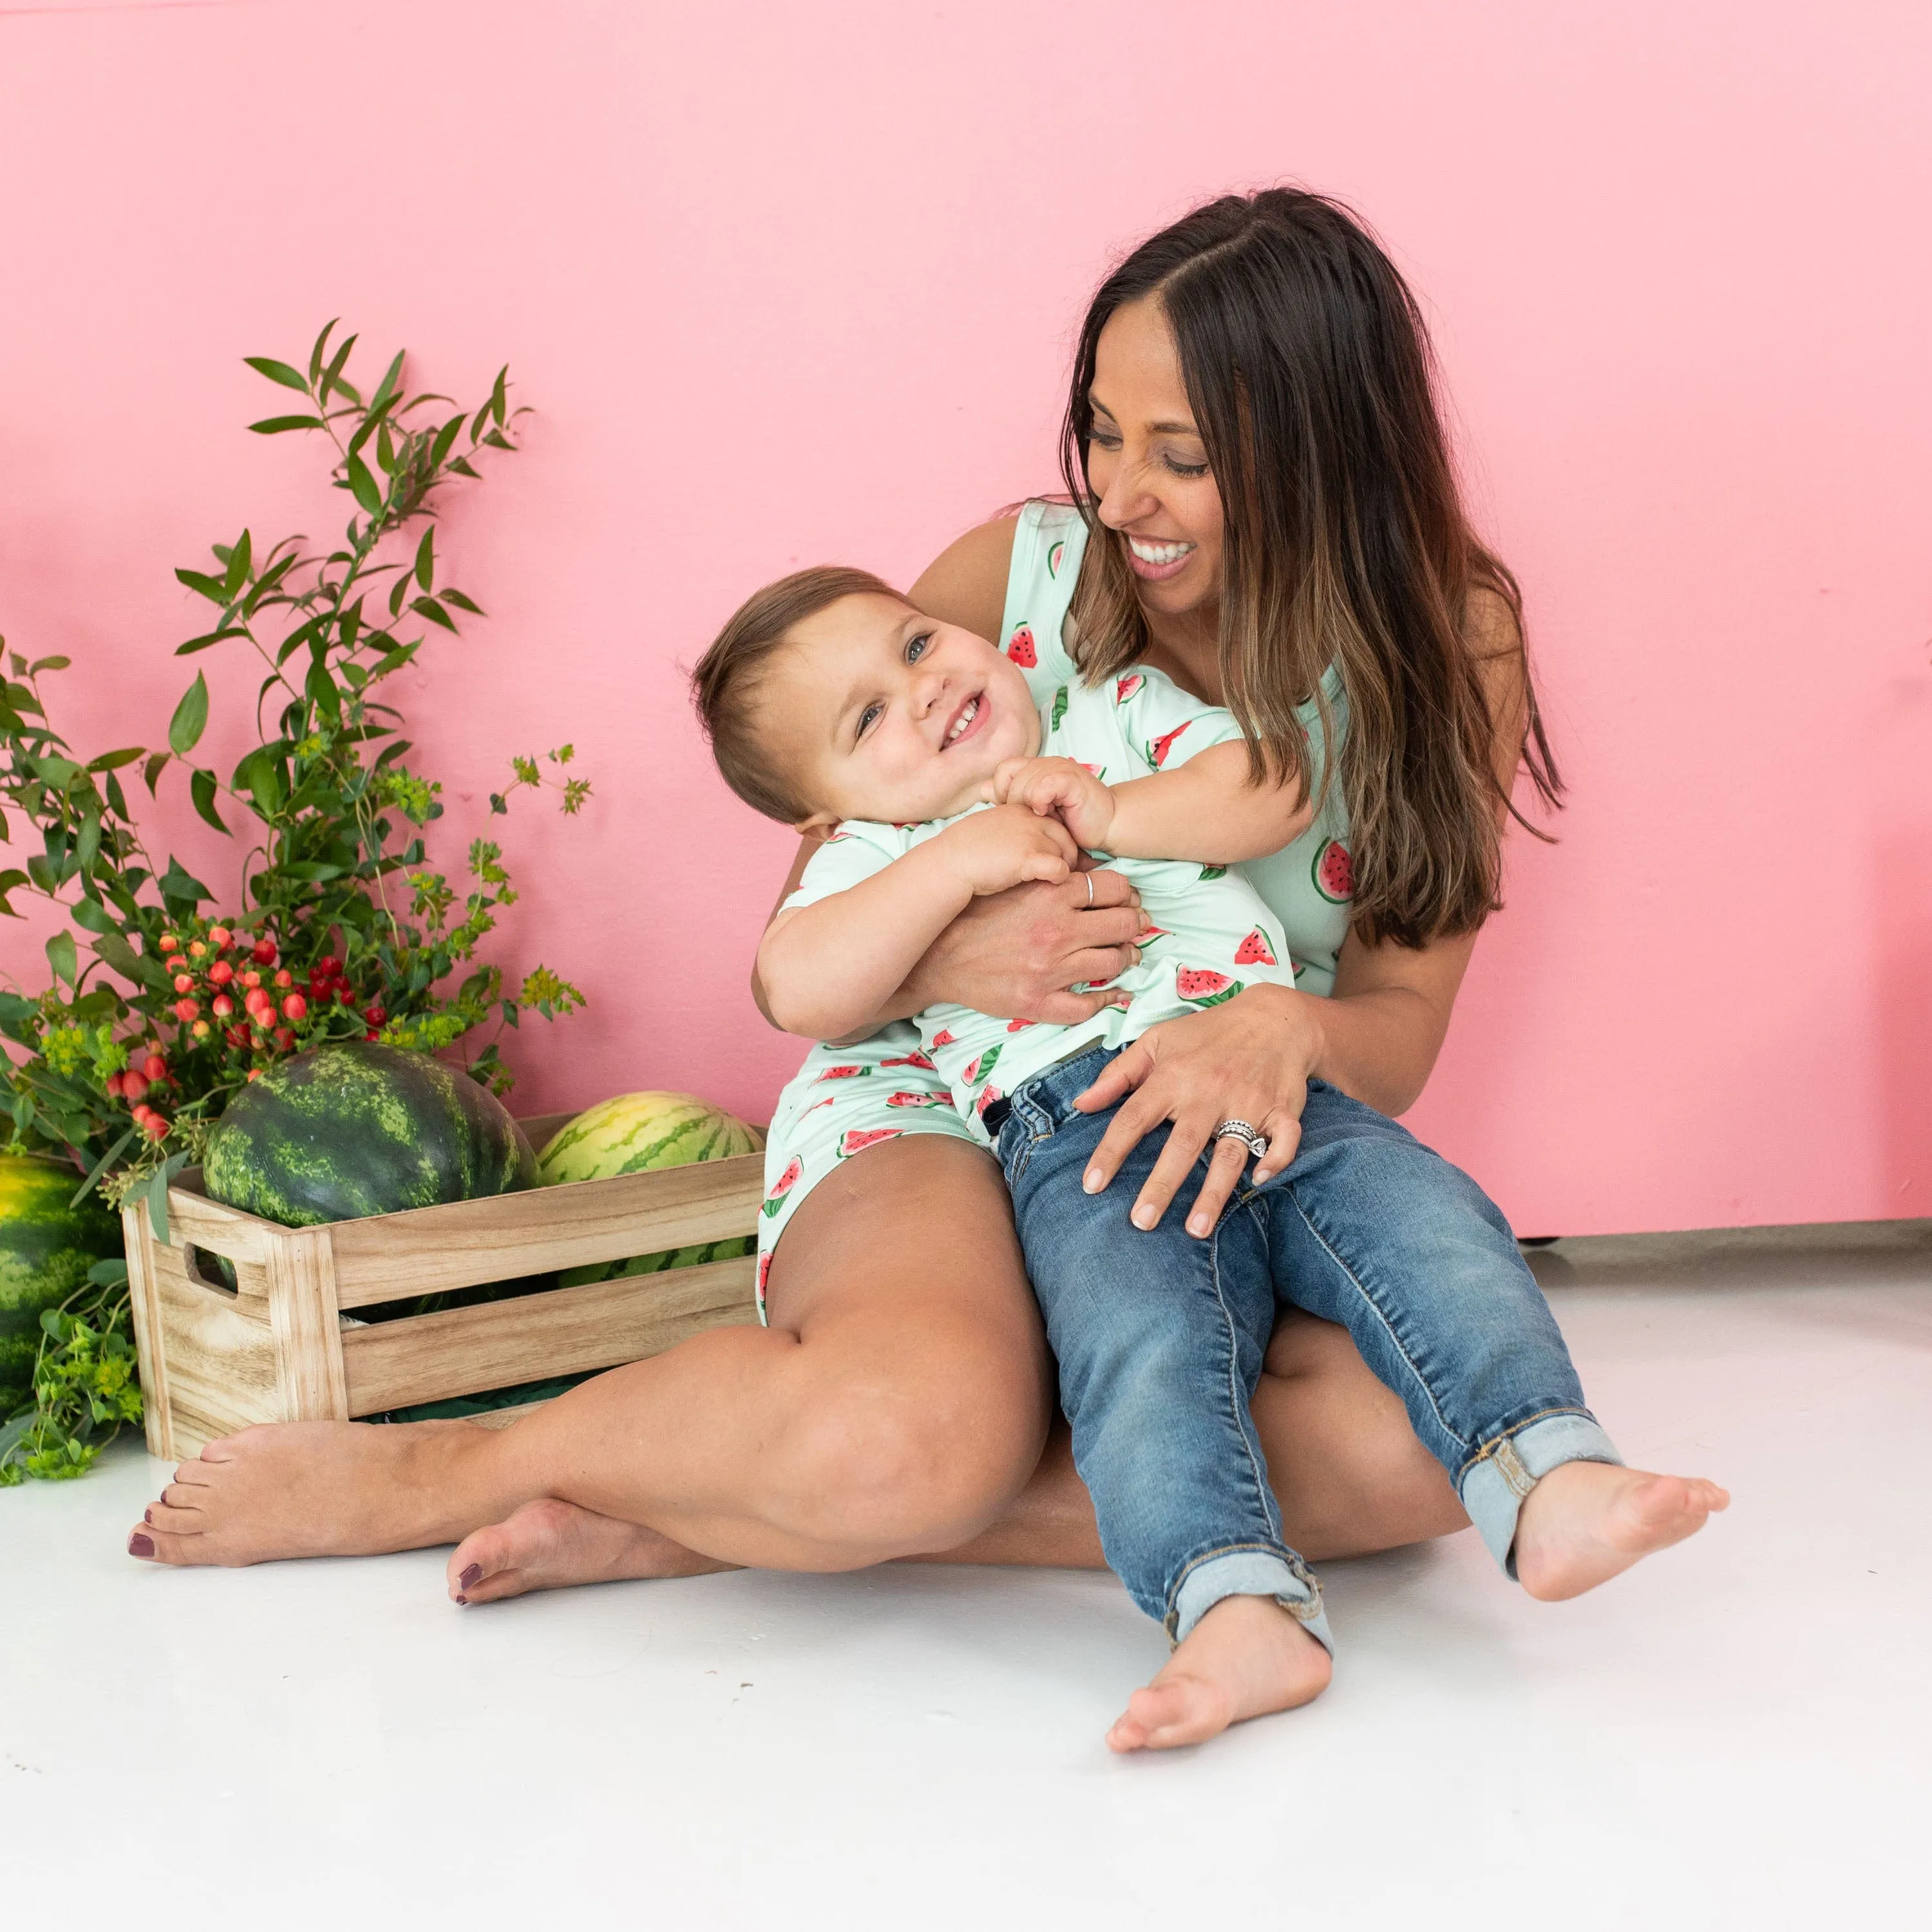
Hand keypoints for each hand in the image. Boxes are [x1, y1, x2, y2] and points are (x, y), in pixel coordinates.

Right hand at [901, 861, 1146, 1022]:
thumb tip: (1091, 871)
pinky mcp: (1039, 1002)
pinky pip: (1089, 1005)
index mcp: (1050, 894)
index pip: (1114, 886)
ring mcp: (1050, 970)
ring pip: (1114, 962)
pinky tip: (1112, 993)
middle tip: (1131, 927)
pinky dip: (1107, 999)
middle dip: (1132, 924)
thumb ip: (1050, 876)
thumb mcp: (1013, 883)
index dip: (1125, 893)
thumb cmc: (974, 916)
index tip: (1124, 900)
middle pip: (1123, 924)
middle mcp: (1056, 931)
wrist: (938, 958)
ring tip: (1122, 955)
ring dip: (1124, 958)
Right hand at [934, 803, 1077, 896]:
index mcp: (1020, 811)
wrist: (949, 862)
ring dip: (1063, 868)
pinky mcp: (1028, 859)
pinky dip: (1059, 876)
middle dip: (1067, 856)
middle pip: (1066, 837)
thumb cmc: (965, 850)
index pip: (1054, 822)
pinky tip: (1051, 882)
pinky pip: (1059, 868)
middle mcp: (1029, 820)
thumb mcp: (989, 827)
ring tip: (1052, 881)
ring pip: (1065, 853)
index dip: (1058, 841)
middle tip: (1061, 872)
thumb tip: (1016, 840)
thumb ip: (1009, 827)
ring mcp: (1030, 838)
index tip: (1053, 856)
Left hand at [989, 755, 1116, 849]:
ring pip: (1024, 783)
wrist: (1107, 826)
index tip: (1013, 810)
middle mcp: (1046, 763)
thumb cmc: (1073, 821)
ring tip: (1044, 816)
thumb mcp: (1036, 810)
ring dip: (1029, 805)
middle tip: (1031, 818)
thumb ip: (1010, 798)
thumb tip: (982, 790)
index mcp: (1036, 767)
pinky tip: (1048, 813)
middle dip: (1014, 803)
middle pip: (1010, 777)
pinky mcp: (1071, 779)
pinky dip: (1041, 801)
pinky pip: (1042, 786)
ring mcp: (1059, 768)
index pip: (1003, 770)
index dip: (1001, 790)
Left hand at [1072, 982, 1325, 1236]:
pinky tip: (1260, 1181)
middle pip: (1182, 1145)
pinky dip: (1277, 1160)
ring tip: (1196, 1229)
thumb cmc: (1207, 1033)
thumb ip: (1117, 1074)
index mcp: (1173, 1077)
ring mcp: (1248, 1102)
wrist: (1274, 1017)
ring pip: (1230, 1153)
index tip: (1091, 1185)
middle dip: (1161, 1186)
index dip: (1110, 1152)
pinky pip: (1284, 1140)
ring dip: (1213, 1193)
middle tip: (1141, 1222)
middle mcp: (1209, 1092)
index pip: (1133, 1118)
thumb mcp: (1157, 1041)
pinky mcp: (1282, 1109)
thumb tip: (1081, 1103)